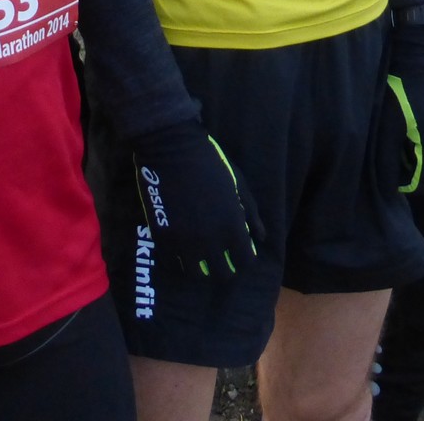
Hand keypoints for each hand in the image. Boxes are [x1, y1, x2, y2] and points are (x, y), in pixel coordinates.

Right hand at [131, 117, 261, 278]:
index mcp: (233, 226)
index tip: (240, 255)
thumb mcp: (239, 184)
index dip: (244, 260)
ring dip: (200, 268)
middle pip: (222, 275)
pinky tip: (181, 251)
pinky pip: (173, 264)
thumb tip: (260, 238)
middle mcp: (211, 240)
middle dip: (224, 269)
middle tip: (220, 259)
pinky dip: (179, 261)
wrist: (171, 148)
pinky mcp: (163, 238)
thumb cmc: (210, 162)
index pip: (246, 262)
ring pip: (196, 274)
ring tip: (199, 257)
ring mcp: (185, 242)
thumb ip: (252, 213)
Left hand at [384, 24, 423, 199]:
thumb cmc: (397, 95)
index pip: (421, 188)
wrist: (417, 63)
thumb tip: (387, 192)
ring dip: (419, 167)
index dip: (401, 185)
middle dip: (412, 178)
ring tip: (400, 145)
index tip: (387, 168)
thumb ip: (386, 163)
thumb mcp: (386, 130)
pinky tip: (410, 136)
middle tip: (393, 158)